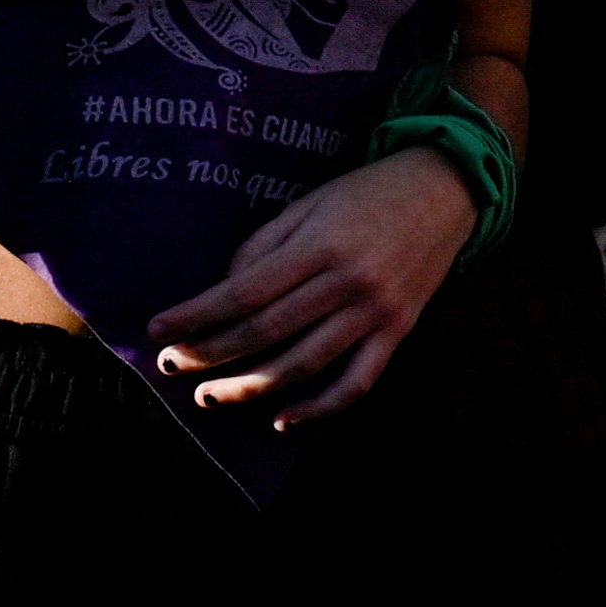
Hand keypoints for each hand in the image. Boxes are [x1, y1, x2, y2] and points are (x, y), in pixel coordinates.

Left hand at [147, 150, 475, 425]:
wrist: (446, 187)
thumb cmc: (366, 192)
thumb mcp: (309, 203)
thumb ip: (264, 247)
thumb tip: (223, 294)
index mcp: (321, 244)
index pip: (245, 291)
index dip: (197, 315)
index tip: (158, 330)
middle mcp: (349, 281)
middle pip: (267, 331)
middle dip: (210, 353)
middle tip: (171, 366)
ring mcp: (377, 310)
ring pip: (305, 364)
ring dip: (251, 387)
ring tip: (209, 396)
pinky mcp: (399, 330)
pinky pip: (358, 381)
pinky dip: (320, 407)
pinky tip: (284, 418)